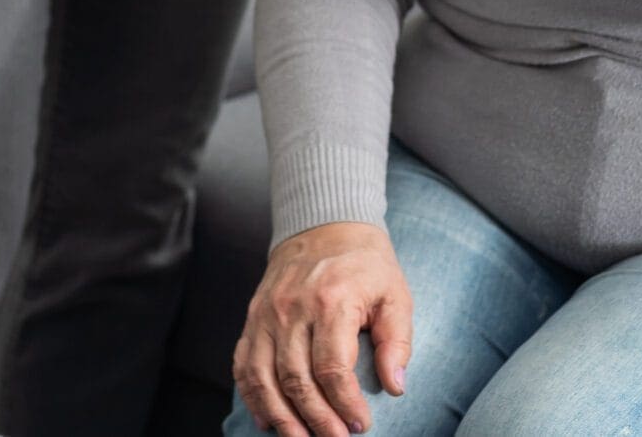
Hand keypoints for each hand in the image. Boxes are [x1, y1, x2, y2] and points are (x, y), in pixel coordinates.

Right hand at [233, 221, 413, 436]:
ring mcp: (266, 313)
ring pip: (263, 376)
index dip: (346, 403)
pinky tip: (267, 420)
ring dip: (281, 416)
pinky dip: (252, 396)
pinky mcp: (252, 317)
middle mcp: (292, 308)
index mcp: (331, 301)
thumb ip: (397, 341)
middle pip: (296, 377)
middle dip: (316, 419)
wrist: (323, 225)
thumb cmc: (365, 266)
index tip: (361, 425)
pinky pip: (244, 363)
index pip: (332, 366)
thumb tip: (395, 387)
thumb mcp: (395, 295)